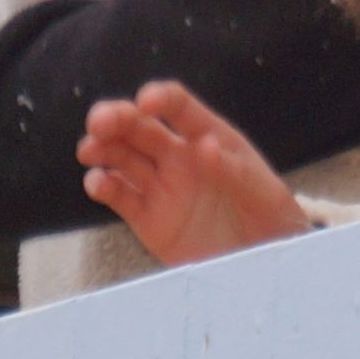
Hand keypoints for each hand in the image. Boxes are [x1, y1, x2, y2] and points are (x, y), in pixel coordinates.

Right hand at [78, 81, 311, 265]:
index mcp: (209, 137)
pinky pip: (119, 195)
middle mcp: (179, 156)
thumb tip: (203, 146)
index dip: (161, 98)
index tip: (146, 100)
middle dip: (116, 117)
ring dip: (102, 147)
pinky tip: (97, 182)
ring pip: (122, 156)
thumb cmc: (270, 215)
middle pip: (140, 127)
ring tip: (89, 149)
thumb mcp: (262, 191)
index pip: (180, 108)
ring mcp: (160, 185)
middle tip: (99, 122)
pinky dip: (102, 185)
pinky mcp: (147, 218)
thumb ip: (233, 170)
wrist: (264, 261)